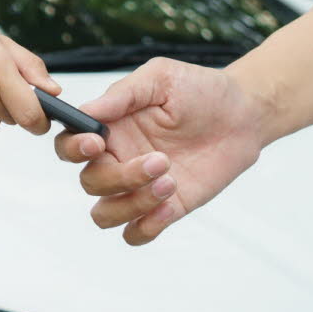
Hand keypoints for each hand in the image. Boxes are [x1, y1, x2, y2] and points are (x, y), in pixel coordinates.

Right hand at [54, 58, 274, 244]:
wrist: (243, 115)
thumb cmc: (199, 90)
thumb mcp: (160, 78)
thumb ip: (122, 95)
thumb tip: (86, 111)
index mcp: (109, 128)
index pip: (69, 145)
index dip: (74, 149)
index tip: (97, 142)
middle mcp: (118, 159)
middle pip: (89, 182)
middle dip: (120, 177)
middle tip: (160, 159)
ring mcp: (139, 187)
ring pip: (105, 214)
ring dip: (130, 204)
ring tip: (168, 182)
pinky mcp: (165, 208)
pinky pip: (136, 233)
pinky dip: (145, 227)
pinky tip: (169, 204)